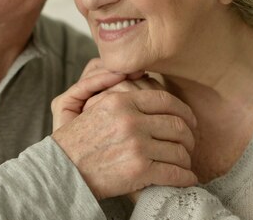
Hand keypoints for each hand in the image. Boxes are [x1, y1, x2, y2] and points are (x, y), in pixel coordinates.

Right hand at [51, 67, 197, 199]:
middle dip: (189, 137)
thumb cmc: (75, 140)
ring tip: (185, 163)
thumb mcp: (86, 104)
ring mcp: (136, 146)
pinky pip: (175, 173)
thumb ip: (105, 86)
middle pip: (177, 125)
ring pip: (179, 150)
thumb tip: (137, 73)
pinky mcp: (139, 170)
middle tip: (190, 144)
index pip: (165, 100)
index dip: (183, 111)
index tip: (189, 120)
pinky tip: (185, 178)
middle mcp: (131, 121)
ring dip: (186, 159)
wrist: (63, 170)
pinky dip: (185, 177)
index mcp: (120, 102)